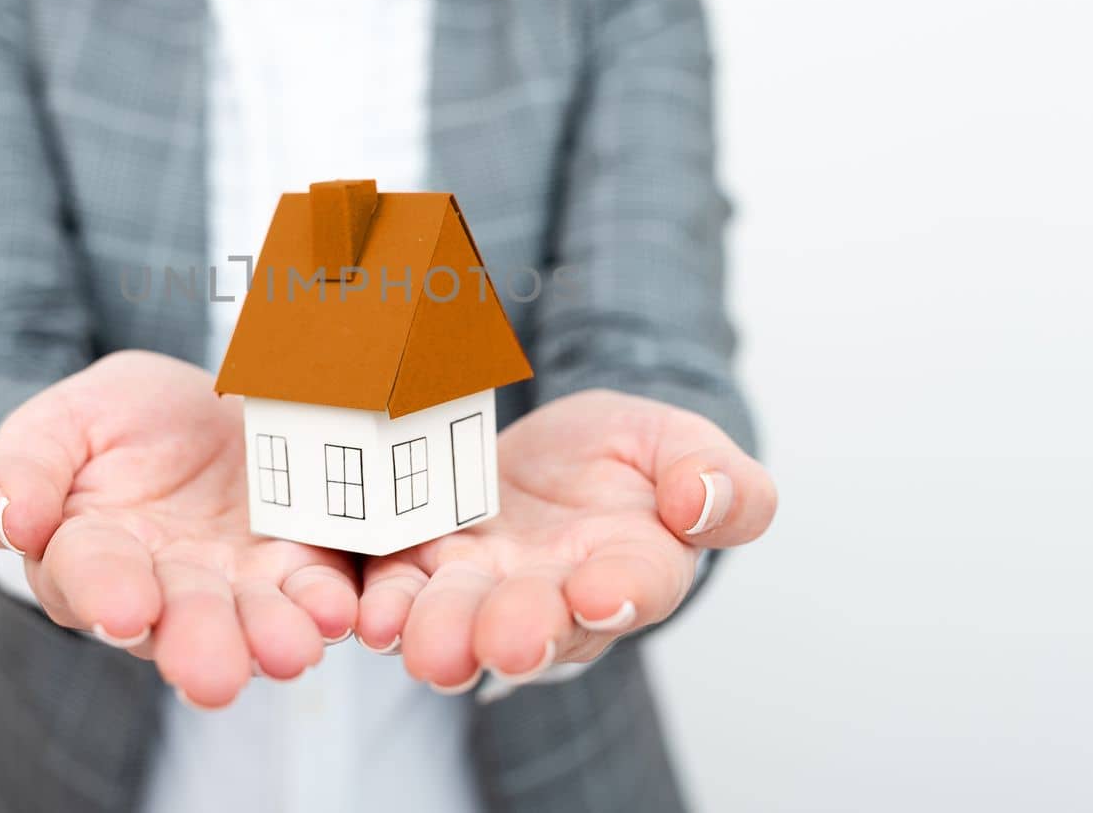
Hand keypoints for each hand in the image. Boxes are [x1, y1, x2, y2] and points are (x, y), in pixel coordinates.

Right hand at [0, 350, 357, 707]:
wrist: (192, 405)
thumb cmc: (110, 423)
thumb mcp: (55, 425)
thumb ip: (21, 471)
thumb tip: (14, 523)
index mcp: (88, 554)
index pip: (89, 576)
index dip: (105, 592)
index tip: (124, 610)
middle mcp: (163, 587)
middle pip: (179, 620)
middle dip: (199, 645)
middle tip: (215, 674)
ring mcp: (235, 581)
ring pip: (252, 620)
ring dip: (271, 639)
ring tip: (291, 650)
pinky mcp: (296, 562)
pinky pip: (312, 590)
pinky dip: (325, 604)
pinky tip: (337, 610)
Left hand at [356, 390, 776, 689]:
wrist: (555, 450)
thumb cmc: (628, 458)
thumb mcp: (682, 445)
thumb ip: (719, 480)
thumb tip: (701, 501)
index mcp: (635, 567)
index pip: (636, 587)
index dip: (619, 592)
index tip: (598, 591)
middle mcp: (556, 596)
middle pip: (538, 625)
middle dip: (517, 633)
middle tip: (503, 641)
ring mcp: (484, 586)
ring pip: (461, 622)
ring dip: (442, 635)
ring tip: (426, 646)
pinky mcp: (424, 564)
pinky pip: (401, 591)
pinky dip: (386, 606)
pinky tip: (373, 615)